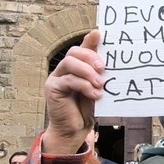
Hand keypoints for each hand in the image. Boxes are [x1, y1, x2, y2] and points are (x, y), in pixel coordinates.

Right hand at [43, 29, 104, 153]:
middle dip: (90, 57)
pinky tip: (95, 94)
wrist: (74, 130)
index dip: (89, 40)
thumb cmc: (86, 109)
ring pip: (69, 63)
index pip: (81, 49)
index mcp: (75, 67)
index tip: (100, 33)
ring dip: (87, 72)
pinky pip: (69, 80)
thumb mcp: (96, 88)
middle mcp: (63, 69)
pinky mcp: (53, 89)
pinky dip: (84, 86)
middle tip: (103, 68)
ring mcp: (56, 78)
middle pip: (73, 52)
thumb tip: (110, 60)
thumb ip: (99, 74)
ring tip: (100, 83)